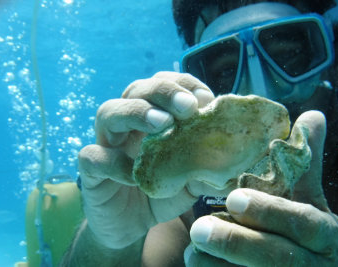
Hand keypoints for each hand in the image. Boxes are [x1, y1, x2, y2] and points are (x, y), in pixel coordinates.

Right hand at [78, 71, 214, 248]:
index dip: (185, 84)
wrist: (132, 226)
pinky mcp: (92, 170)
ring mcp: (107, 144)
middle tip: (187, 106)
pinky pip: (93, 156)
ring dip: (136, 112)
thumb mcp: (193, 180)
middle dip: (164, 91)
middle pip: (138, 89)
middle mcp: (129, 124)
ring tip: (162, 123)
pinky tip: (132, 175)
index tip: (206, 99)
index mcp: (154, 118)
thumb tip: (245, 162)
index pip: (166, 85)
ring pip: (109, 112)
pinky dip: (111, 161)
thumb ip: (212, 167)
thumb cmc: (162, 194)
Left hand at [185, 111, 337, 265]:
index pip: (302, 222)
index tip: (234, 198)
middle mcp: (314, 264)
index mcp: (324, 234)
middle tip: (199, 229)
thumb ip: (304, 165)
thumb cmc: (308, 236)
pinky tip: (197, 265)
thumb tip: (313, 114)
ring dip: (220, 266)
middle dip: (238, 243)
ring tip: (192, 250)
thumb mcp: (311, 201)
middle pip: (278, 258)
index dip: (269, 211)